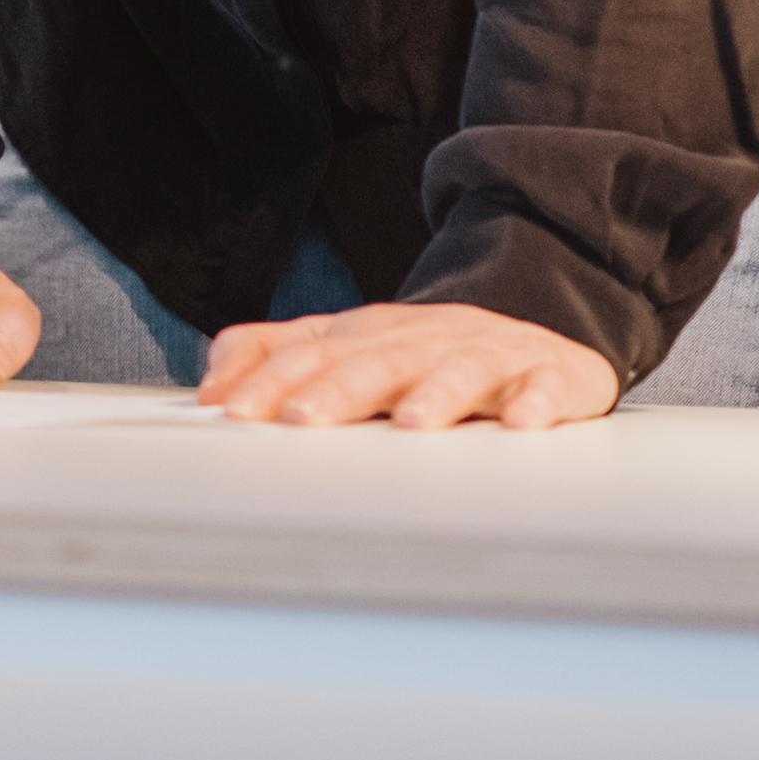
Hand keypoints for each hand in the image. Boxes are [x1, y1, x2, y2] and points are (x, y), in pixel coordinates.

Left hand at [199, 304, 618, 430]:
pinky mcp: (549, 375)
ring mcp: (488, 355)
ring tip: (410, 423)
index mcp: (369, 335)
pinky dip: (536, 403)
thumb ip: (271, 357)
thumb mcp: (345, 350)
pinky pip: (547, 387)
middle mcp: (424, 340)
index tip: (235, 411)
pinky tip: (520, 424)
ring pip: (459, 369)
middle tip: (303, 418)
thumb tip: (209, 388)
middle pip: (378, 360)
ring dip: (435, 395)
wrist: (531, 339)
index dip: (272, 379)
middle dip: (338, 389)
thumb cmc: (423, 357)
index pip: (312, 353)